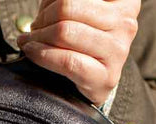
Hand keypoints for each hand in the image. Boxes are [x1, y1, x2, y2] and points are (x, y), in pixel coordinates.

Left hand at [17, 0, 140, 105]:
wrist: (94, 83)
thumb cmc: (83, 43)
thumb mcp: (82, 13)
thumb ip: (69, 3)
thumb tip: (46, 2)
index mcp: (124, 0)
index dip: (53, 0)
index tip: (45, 10)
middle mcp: (125, 22)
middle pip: (67, 8)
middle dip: (42, 18)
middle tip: (34, 28)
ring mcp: (118, 51)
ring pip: (65, 32)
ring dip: (38, 37)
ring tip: (30, 41)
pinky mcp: (105, 77)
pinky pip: (67, 61)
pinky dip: (41, 55)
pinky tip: (31, 52)